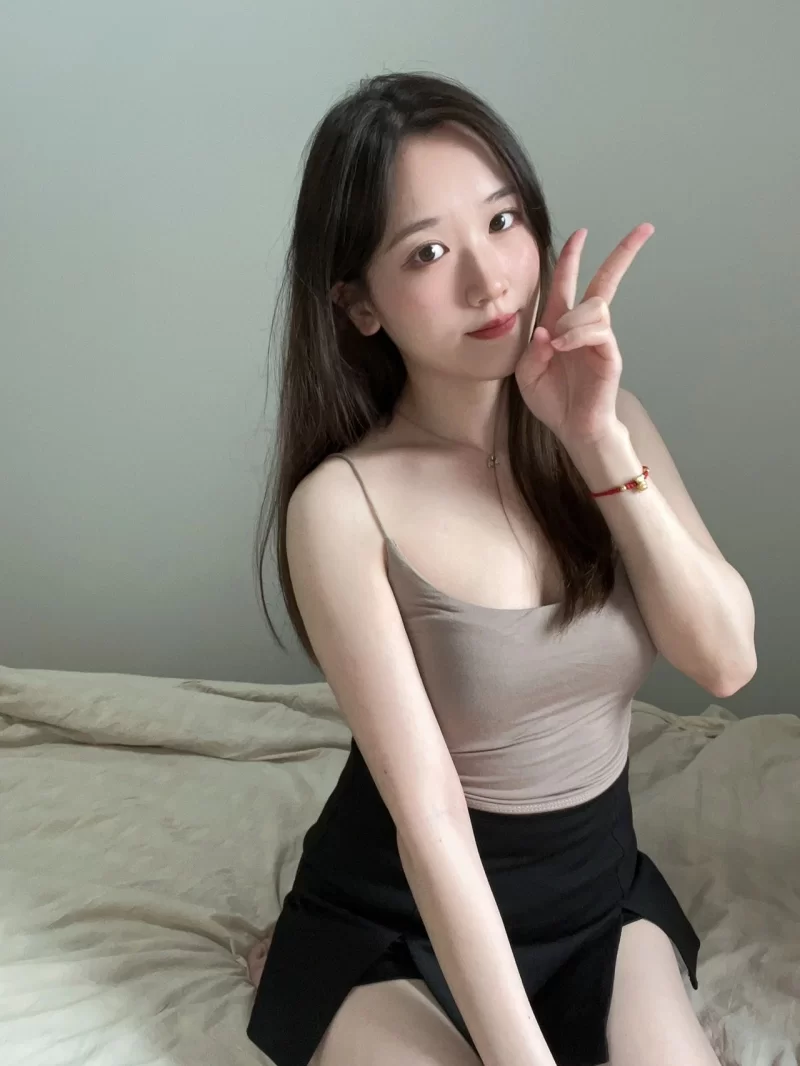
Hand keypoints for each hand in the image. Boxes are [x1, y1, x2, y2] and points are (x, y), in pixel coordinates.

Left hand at [514, 223, 654, 446]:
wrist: (572, 427)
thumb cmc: (552, 399)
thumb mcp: (527, 374)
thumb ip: (531, 352)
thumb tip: (545, 331)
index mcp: (560, 324)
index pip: (568, 282)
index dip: (573, 257)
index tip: (581, 233)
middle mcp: (583, 326)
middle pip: (606, 281)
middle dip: (622, 254)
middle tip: (643, 229)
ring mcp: (599, 338)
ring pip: (594, 306)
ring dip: (571, 319)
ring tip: (557, 344)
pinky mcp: (609, 353)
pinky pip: (598, 330)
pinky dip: (576, 334)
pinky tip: (563, 347)